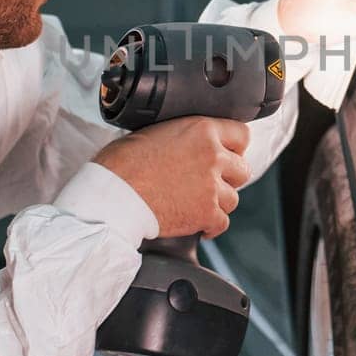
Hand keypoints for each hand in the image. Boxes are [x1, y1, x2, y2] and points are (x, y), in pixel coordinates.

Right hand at [92, 117, 251, 238]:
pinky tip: (199, 223)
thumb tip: (188, 143)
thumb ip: (183, 135)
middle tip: (210, 181)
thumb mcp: (154, 131)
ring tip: (199, 202)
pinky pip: (222, 222)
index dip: (234, 147)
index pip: (241, 135)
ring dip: (218, 201)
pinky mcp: (205, 213)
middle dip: (228, 177)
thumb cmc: (122, 163)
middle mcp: (213, 156)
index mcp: (201, 130)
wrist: (113, 195)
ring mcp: (211, 187)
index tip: (228, 155)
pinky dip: (211, 225)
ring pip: (233, 198)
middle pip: (242, 169)